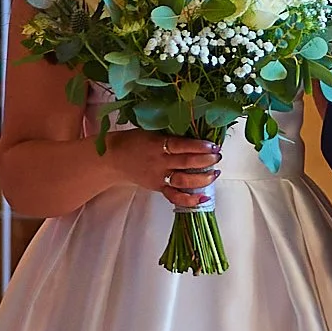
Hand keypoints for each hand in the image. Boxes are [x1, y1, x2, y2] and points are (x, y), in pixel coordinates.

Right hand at [105, 130, 221, 209]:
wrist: (113, 159)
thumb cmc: (135, 141)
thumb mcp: (152, 131)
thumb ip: (171, 135)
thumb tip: (197, 134)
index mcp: (158, 144)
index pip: (182, 145)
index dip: (199, 146)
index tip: (214, 145)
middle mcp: (159, 161)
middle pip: (185, 163)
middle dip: (205, 161)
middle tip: (218, 157)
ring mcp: (158, 177)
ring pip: (183, 181)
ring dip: (201, 179)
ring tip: (215, 174)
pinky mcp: (157, 188)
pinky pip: (174, 196)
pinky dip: (189, 199)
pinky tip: (203, 198)